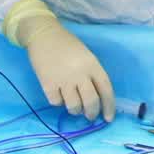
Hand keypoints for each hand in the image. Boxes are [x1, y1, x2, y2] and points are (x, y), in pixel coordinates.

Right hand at [4, 0, 114, 120]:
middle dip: (91, 113)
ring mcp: (63, 80)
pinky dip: (58, 102)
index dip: (109, 106)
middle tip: (89, 116)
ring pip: (74, 106)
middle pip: (90, 102)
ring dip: (75, 110)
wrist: (44, 35)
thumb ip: (91, 75)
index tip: (108, 118)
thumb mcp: (86, 56)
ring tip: (74, 105)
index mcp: (92, 65)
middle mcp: (80, 74)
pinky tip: (58, 94)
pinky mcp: (48, 84)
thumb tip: (95, 99)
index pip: (106, 89)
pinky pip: (56, 103)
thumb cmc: (67, 45)